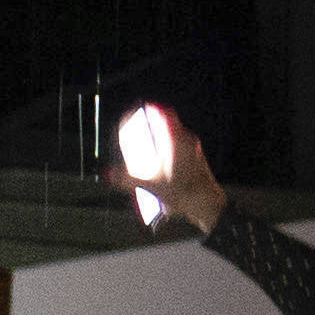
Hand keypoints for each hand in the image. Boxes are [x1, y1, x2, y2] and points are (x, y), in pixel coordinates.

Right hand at [113, 118, 231, 233]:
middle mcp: (187, 140)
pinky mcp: (196, 160)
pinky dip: (166, 150)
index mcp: (177, 139)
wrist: (207, 205)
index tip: (138, 111)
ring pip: (172, 137)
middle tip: (135, 135)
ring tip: (145, 152)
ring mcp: (193, 149)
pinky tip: (158, 166)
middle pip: (166, 125)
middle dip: (149, 128)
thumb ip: (125, 178)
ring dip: (158, 140)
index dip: (150, 109)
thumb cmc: (183, 191)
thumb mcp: (149, 185)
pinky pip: (178, 147)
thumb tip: (108, 173)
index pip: (164, 112)